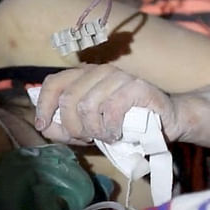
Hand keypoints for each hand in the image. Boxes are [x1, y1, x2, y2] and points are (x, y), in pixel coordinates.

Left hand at [33, 64, 182, 144]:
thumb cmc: (123, 124)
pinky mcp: (136, 86)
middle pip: (69, 99)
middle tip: (86, 138)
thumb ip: (65, 128)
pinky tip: (116, 134)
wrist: (166, 121)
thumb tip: (45, 126)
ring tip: (104, 137)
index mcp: (84, 76)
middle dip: (72, 126)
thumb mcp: (88, 129)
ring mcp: (119, 76)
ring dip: (93, 129)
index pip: (53, 83)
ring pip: (88, 105)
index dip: (44, 105)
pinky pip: (111, 109)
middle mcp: (99, 72)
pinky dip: (110, 128)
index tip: (43, 125)